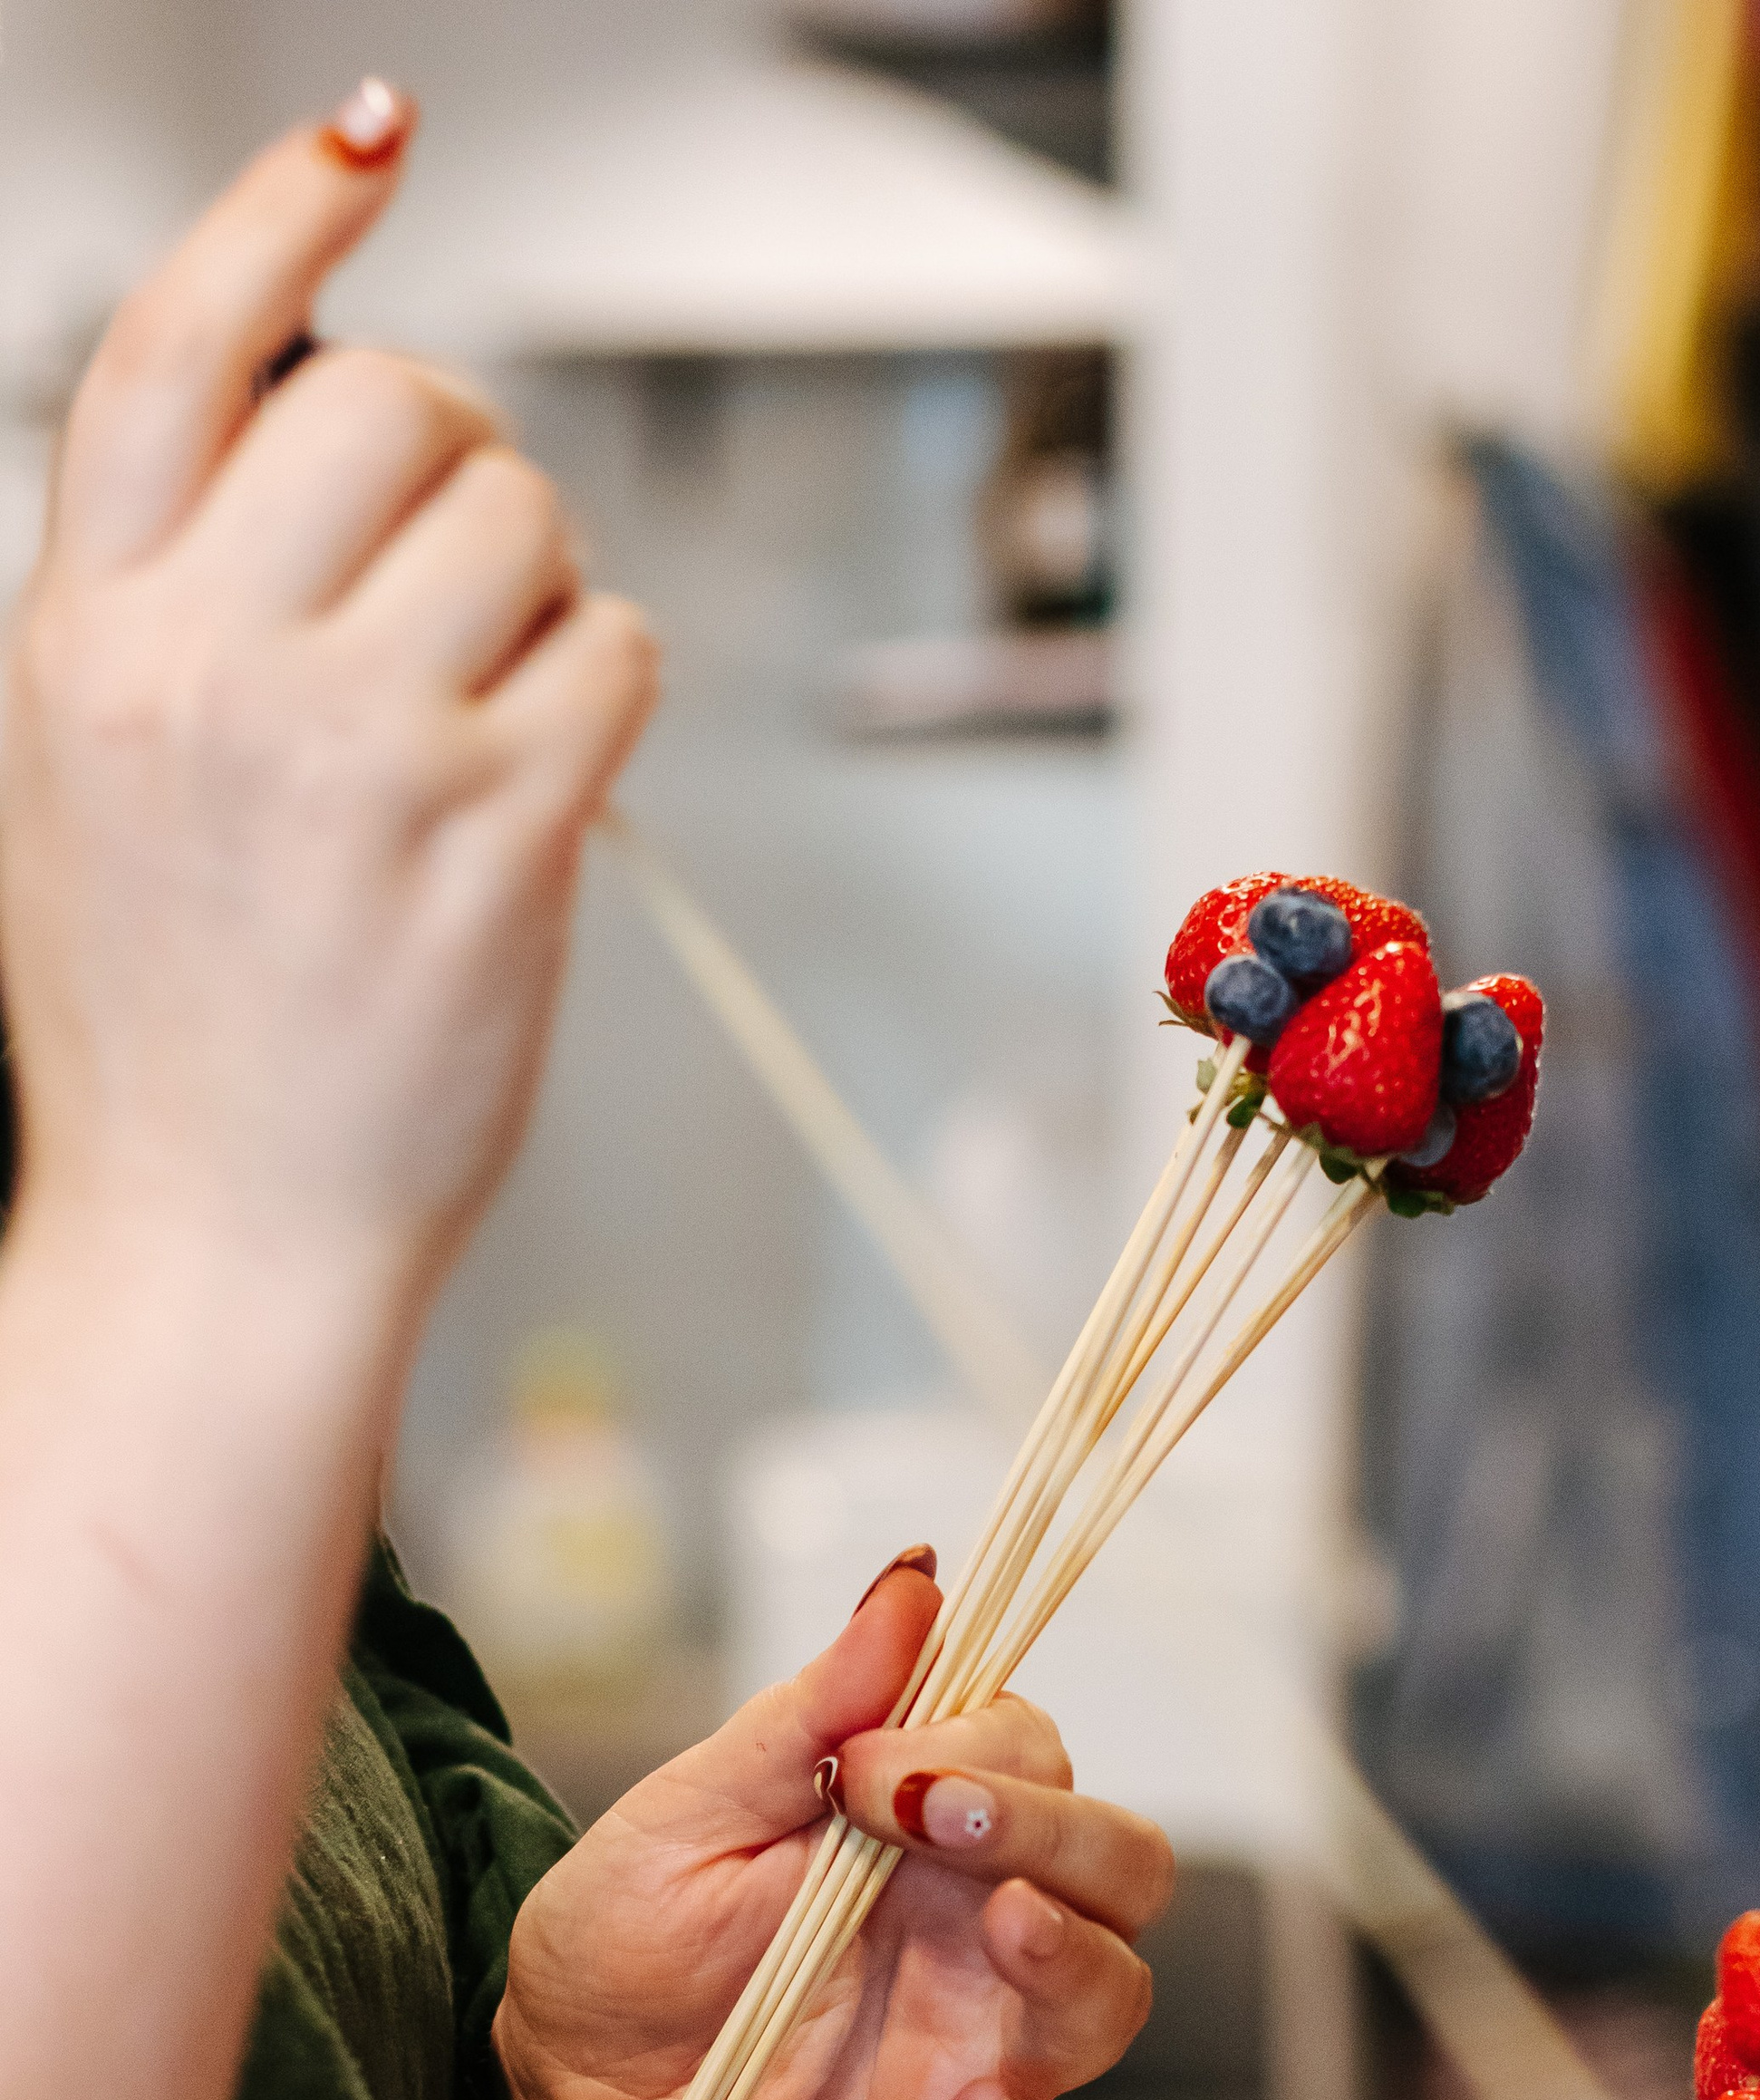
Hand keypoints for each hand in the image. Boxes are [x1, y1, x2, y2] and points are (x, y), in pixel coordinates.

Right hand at [0, 86, 658, 1316]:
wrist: (216, 1234)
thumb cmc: (173, 1030)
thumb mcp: (83, 774)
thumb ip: (172, 596)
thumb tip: (324, 425)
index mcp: (83, 634)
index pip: (177, 344)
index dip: (283, 209)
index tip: (368, 138)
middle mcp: (205, 670)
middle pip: (389, 402)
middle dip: (459, 456)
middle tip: (458, 562)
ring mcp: (355, 753)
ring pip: (520, 516)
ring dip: (541, 585)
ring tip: (489, 704)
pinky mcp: (494, 840)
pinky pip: (610, 653)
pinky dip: (605, 689)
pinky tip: (548, 774)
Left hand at [494, 1560, 1175, 2099]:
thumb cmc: (622, 1946)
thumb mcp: (688, 1813)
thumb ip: (807, 1715)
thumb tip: (912, 1579)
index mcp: (929, 1833)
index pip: (1038, 1756)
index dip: (988, 1745)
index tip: (874, 1758)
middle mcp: (979, 1934)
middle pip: (1121, 1868)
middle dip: (1058, 1829)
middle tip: (932, 1814)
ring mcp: (975, 2052)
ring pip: (1111, 1999)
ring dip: (1076, 1957)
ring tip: (1003, 1928)